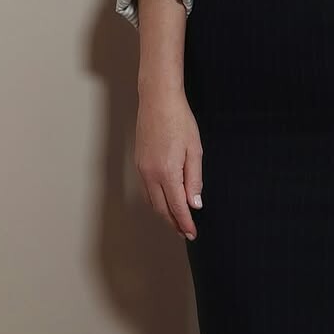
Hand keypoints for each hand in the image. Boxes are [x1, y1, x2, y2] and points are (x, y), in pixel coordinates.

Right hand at [134, 87, 202, 239]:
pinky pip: (146, 189)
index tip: (192, 233)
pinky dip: (156, 200)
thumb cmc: (180, 121)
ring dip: (164, 213)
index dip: (185, 223)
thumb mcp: (195, 150)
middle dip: (173, 223)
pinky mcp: (138, 162)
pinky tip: (165, 200)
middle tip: (185, 231)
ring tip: (177, 220)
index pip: (177, 207)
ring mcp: (142, 169)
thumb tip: (194, 203)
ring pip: (152, 201)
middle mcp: (151, 174)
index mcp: (167, 172)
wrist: (158, 100)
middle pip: (162, 209)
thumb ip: (194, 180)